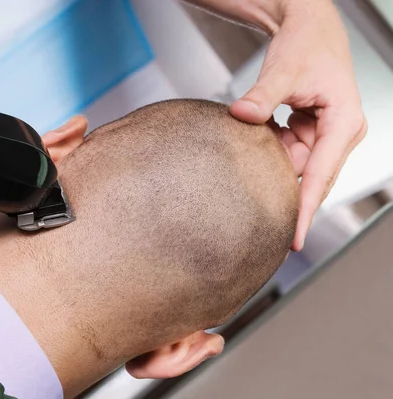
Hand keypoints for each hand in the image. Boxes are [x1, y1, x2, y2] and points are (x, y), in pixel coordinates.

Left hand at [230, 0, 366, 250]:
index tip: (292, 239)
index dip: (303, 210)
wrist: (307, 27)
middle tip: (256, 220)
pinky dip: (269, 149)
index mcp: (344, 123)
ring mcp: (325, 135)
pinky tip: (260, 136)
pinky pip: (287, 152)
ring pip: (294, 166)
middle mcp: (340, 134)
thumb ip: (263, 96)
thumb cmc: (306, 43)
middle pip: (309, 178)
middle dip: (283, 194)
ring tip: (253, 153)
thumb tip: (241, 116)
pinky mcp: (311, 132)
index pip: (320, 176)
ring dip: (270, 163)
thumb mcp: (283, 69)